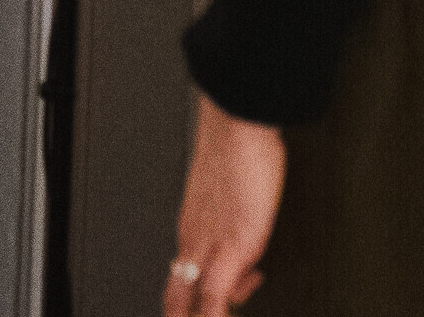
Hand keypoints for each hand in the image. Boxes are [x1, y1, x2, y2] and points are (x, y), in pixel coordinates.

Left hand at [167, 92, 283, 316]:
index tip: (230, 295)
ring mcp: (209, 245)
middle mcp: (193, 238)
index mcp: (192, 225)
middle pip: (173, 294)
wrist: (238, 125)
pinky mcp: (233, 247)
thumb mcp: (233, 187)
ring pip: (183, 299)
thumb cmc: (240, 148)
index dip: (197, 298)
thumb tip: (249, 226)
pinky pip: (215, 298)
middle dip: (182, 316)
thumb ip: (235, 210)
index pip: (183, 275)